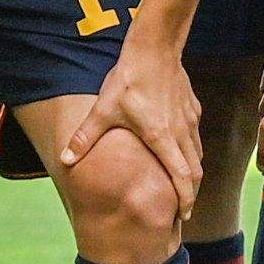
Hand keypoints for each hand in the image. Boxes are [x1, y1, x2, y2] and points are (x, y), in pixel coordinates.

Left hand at [61, 38, 201, 223]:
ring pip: (198, 154)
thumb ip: (85, 137)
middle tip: (182, 209)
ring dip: (192, 173)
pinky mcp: (192, 108)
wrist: (154, 46)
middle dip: (191, 192)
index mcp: (161, 138)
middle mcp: (180, 132)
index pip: (182, 177)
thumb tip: (65, 160)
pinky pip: (195, 137)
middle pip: (195, 171)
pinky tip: (180, 150)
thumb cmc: (128, 79)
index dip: (185, 200)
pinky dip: (192, 151)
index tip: (183, 216)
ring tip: (183, 186)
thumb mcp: (103, 110)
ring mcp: (189, 120)